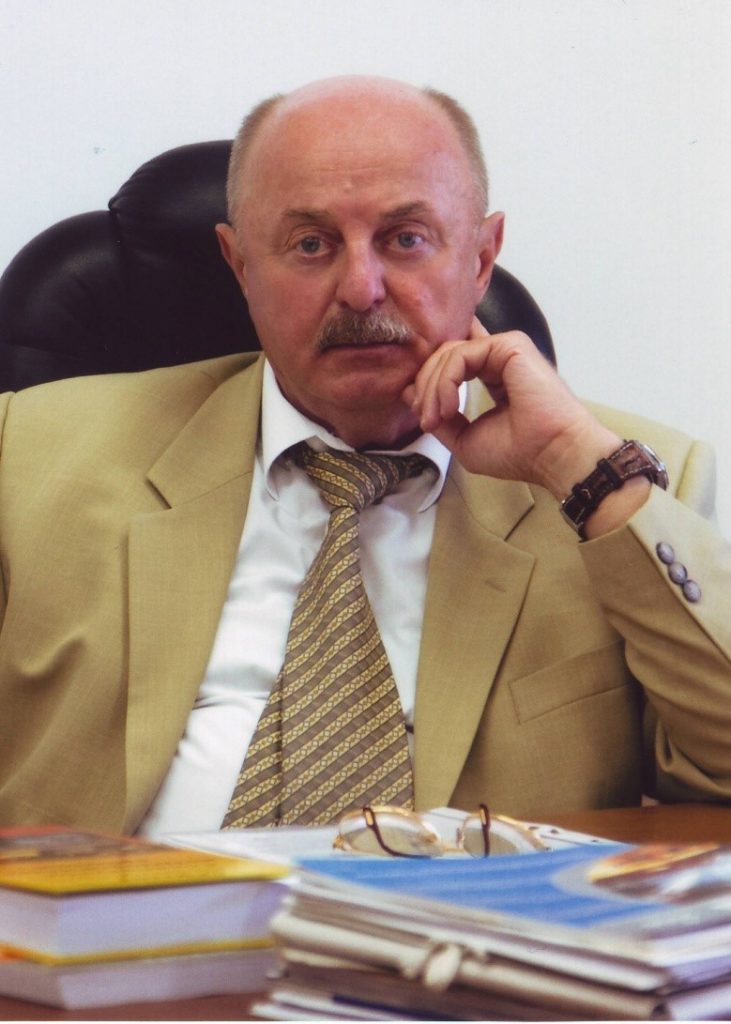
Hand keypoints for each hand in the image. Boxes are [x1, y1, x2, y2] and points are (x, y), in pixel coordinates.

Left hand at [402, 317, 623, 498]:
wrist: (553, 454)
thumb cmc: (518, 453)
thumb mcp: (465, 439)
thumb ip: (439, 415)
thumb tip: (409, 392)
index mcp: (493, 375)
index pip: (451, 363)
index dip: (428, 385)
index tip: (424, 419)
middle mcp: (499, 358)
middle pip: (444, 356)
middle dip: (425, 387)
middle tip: (425, 420)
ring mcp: (505, 349)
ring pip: (449, 353)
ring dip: (432, 388)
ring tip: (435, 418)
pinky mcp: (510, 345)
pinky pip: (460, 355)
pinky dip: (445, 381)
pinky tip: (447, 406)